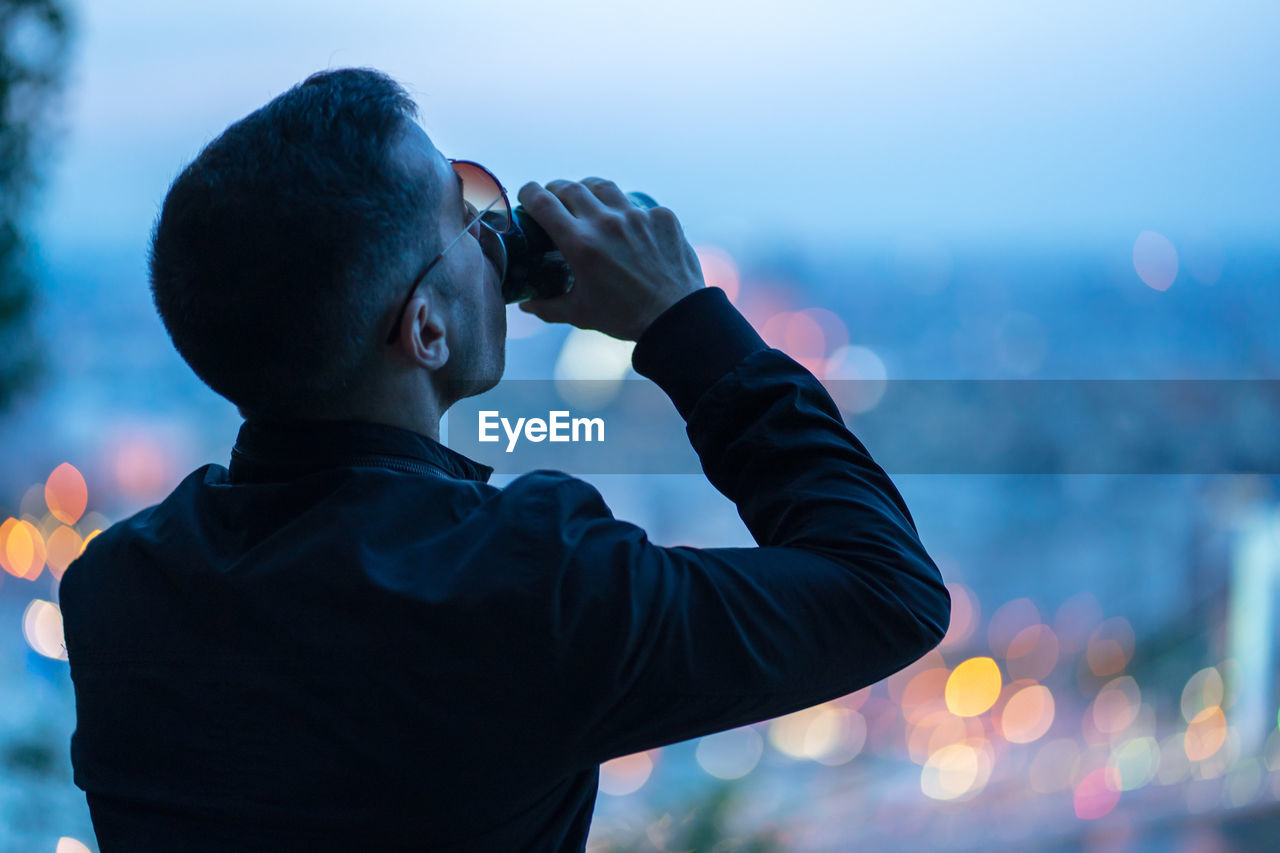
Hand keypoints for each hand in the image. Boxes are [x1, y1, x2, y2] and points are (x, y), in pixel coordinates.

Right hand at [514, 178, 704, 340]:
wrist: (676, 317)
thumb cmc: (624, 318)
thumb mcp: (579, 314)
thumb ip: (547, 306)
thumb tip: (526, 303)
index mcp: (580, 244)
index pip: (543, 201)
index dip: (529, 193)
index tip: (527, 195)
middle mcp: (606, 222)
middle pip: (570, 187)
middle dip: (555, 190)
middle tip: (553, 200)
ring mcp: (636, 216)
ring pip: (602, 186)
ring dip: (587, 190)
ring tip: (586, 201)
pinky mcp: (661, 216)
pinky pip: (635, 204)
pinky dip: (624, 210)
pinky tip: (624, 225)